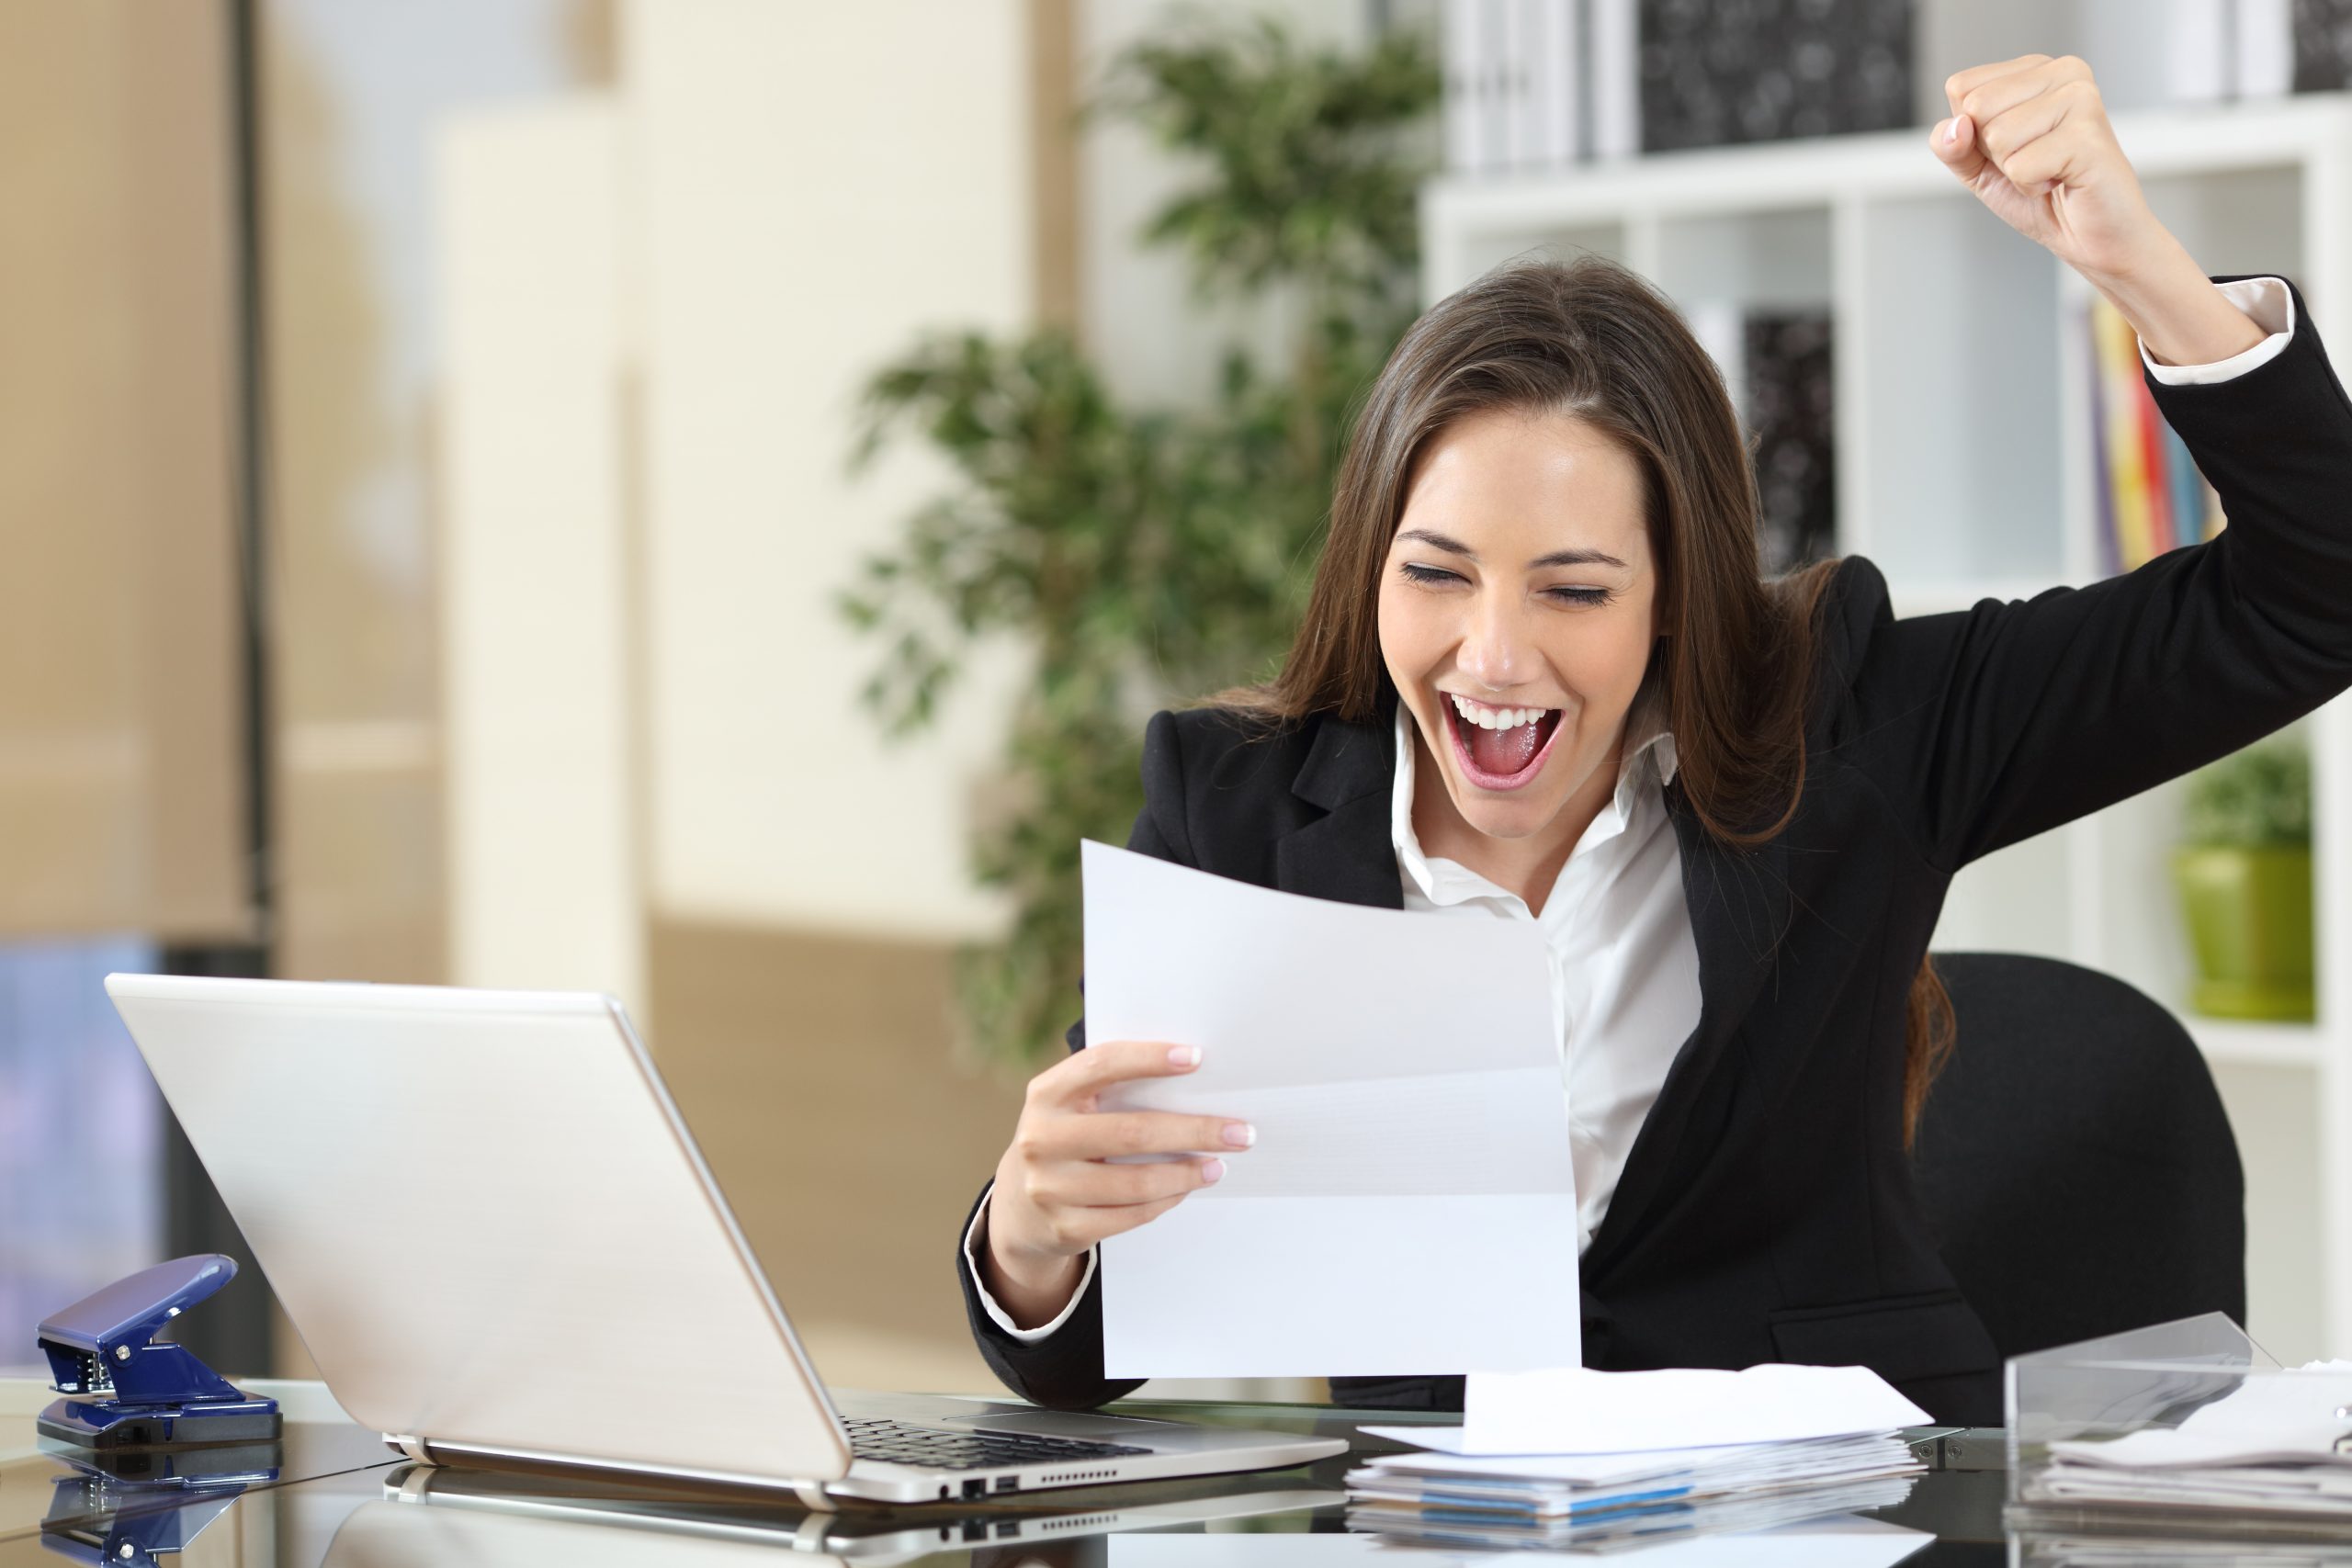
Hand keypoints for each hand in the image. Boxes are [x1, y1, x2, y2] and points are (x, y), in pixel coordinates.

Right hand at [982, 1039, 1254, 1328]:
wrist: (1018, 1204)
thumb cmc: (1066, 1138)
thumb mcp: (1071, 1105)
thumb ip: (1112, 1088)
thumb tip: (1193, 1075)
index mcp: (1046, 1094)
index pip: (1102, 1064)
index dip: (1150, 1058)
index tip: (1196, 1058)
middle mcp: (1041, 1138)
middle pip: (1132, 1132)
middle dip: (1195, 1130)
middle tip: (1239, 1132)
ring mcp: (1049, 1187)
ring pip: (1136, 1182)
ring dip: (1187, 1173)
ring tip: (1218, 1165)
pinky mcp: (1065, 1227)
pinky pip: (1131, 1215)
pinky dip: (1167, 1200)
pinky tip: (1186, 1188)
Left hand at [1932, 55, 2160, 287]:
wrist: (2094, 235)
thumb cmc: (2042, 196)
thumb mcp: (1978, 168)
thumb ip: (1951, 145)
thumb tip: (1956, 127)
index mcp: (2035, 69)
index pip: (1960, 87)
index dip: (1971, 132)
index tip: (2013, 147)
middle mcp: (2062, 71)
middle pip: (1975, 106)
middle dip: (1992, 151)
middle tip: (2034, 161)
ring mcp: (2080, 97)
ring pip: (1997, 135)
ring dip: (2014, 170)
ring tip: (2050, 170)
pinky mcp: (2088, 133)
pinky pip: (2021, 166)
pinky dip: (2032, 186)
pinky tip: (2062, 180)